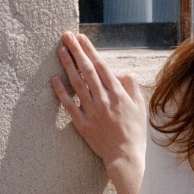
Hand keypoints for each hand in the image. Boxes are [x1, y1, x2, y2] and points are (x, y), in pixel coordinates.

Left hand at [51, 32, 146, 193]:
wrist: (126, 157)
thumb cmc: (135, 132)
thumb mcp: (140, 107)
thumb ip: (131, 87)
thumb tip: (119, 73)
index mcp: (119, 94)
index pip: (102, 67)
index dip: (90, 51)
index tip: (81, 38)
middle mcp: (104, 100)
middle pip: (87, 70)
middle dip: (76, 51)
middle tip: (65, 36)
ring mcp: (92, 112)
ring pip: (77, 83)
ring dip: (67, 65)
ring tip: (59, 50)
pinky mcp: (82, 124)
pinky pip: (69, 105)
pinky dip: (61, 92)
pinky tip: (53, 79)